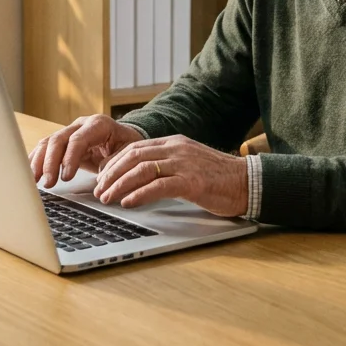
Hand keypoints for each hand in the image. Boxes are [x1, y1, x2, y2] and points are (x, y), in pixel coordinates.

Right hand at [29, 114, 144, 187]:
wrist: (125, 138)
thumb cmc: (128, 145)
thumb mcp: (129, 152)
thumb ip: (116, 161)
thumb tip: (102, 173)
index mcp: (98, 124)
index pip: (78, 139)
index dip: (69, 158)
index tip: (66, 177)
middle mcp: (80, 125)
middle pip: (58, 140)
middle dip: (50, 162)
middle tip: (48, 183)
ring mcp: (69, 132)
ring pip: (48, 143)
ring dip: (39, 162)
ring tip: (34, 181)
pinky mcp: (63, 142)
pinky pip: (45, 149)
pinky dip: (37, 161)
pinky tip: (31, 174)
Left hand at [93, 135, 248, 217]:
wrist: (247, 182)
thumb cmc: (218, 178)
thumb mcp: (188, 164)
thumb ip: (166, 165)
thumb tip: (138, 178)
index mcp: (174, 143)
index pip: (134, 148)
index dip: (113, 163)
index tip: (101, 177)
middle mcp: (176, 149)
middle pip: (133, 156)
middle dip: (111, 174)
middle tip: (98, 190)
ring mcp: (184, 164)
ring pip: (142, 169)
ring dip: (119, 185)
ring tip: (107, 198)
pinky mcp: (192, 182)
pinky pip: (159, 186)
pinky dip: (139, 194)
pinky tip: (128, 202)